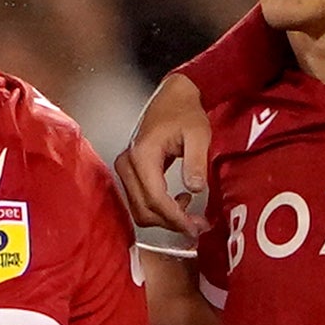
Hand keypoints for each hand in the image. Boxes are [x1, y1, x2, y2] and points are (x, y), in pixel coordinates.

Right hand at [114, 74, 209, 238]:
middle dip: (171, 223)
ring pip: (140, 210)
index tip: (195, 227)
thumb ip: (196, 161)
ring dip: (165, 219)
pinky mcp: (129, 172)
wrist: (173, 97)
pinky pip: (139, 201)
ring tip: (191, 214)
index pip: (155, 198)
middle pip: (144, 210)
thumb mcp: (199, 134)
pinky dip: (159, 210)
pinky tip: (179, 202)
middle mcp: (127, 164)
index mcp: (142, 155)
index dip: (175, 218)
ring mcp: (125, 169)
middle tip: (198, 226)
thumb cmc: (185, 112)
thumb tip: (194, 189)